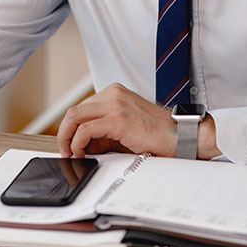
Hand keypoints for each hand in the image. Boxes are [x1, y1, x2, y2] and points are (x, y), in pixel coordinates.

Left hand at [56, 83, 177, 157]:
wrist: (181, 136)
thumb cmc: (158, 135)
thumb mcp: (124, 129)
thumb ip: (103, 132)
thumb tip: (81, 144)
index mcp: (114, 93)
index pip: (82, 108)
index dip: (71, 128)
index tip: (69, 143)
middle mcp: (113, 94)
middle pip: (74, 110)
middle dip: (64, 133)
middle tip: (65, 150)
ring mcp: (115, 105)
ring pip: (75, 117)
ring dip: (67, 138)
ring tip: (71, 153)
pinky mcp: (118, 119)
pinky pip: (85, 130)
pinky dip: (77, 143)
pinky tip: (82, 153)